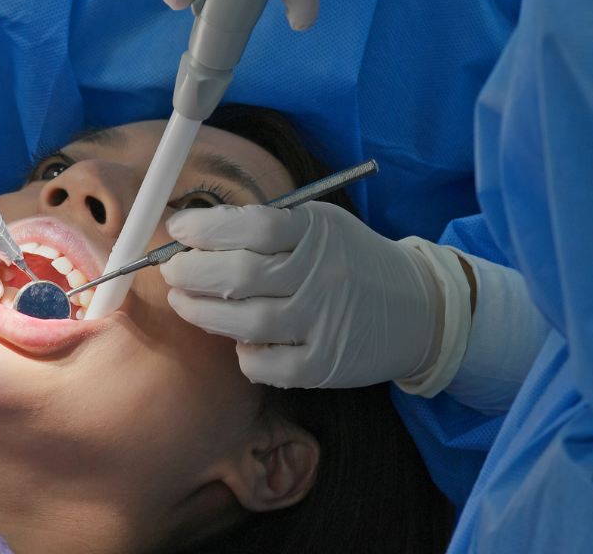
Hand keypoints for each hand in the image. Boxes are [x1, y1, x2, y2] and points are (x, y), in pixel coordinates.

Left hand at [161, 202, 446, 387]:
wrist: (420, 309)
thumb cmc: (352, 261)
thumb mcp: (320, 227)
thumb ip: (267, 227)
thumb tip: (195, 235)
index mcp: (317, 232)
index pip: (252, 226)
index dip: (206, 228)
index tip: (177, 228)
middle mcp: (322, 276)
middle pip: (240, 275)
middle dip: (191, 272)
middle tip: (171, 271)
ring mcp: (324, 323)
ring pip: (246, 322)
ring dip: (203, 313)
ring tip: (184, 302)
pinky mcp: (324, 365)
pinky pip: (266, 365)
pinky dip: (243, 354)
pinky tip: (238, 339)